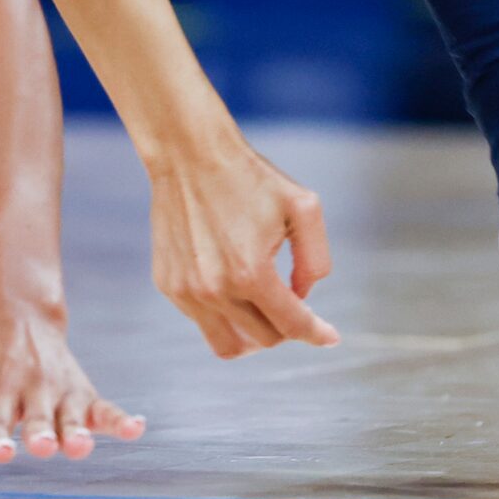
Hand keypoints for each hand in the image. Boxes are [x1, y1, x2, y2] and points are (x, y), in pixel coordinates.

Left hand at [0, 298, 143, 462]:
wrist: (18, 315)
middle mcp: (31, 392)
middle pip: (37, 419)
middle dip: (40, 434)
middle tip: (41, 446)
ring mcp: (60, 393)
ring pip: (72, 416)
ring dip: (78, 431)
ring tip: (82, 445)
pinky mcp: (84, 393)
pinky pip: (105, 407)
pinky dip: (121, 419)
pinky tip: (137, 428)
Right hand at [145, 133, 336, 357]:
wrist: (188, 154)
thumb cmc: (249, 177)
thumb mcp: (303, 207)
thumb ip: (315, 259)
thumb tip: (303, 295)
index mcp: (251, 273)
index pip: (292, 325)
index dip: (317, 334)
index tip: (330, 337)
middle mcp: (215, 290)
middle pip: (264, 339)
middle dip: (286, 326)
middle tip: (292, 303)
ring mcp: (187, 291)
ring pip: (228, 344)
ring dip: (252, 335)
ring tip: (263, 312)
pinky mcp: (168, 284)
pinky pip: (201, 321)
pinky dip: (223, 314)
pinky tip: (231, 284)